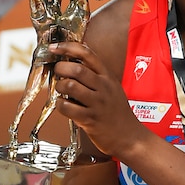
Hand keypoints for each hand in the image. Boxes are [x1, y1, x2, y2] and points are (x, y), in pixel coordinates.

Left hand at [50, 42, 148, 156]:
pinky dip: (60, 104)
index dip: (68, 48)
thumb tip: (73, 63)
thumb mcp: (112, 88)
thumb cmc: (118, 113)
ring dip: (59, 87)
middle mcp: (103, 87)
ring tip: (61, 91)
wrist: (130, 137)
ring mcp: (97, 103)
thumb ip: (96, 76)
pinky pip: (67, 107)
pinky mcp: (90, 119)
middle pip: (77, 68)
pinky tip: (64, 105)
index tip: (55, 48)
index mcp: (108, 76)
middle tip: (58, 74)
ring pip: (70, 86)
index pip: (87, 54)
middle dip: (60, 68)